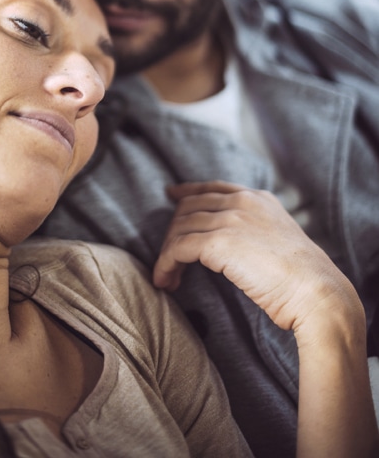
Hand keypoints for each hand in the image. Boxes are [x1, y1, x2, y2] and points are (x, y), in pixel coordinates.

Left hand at [153, 181, 355, 333]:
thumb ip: (255, 231)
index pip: (213, 188)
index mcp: (258, 199)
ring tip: (166, 276)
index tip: (172, 195)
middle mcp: (241, 203)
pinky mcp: (217, 243)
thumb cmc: (304, 278)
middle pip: (190, 207)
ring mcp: (229, 219)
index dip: (188, 191)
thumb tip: (233, 245)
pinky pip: (178, 248)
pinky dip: (165, 264)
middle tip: (169, 257)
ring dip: (167, 252)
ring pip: (180, 228)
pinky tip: (165, 280)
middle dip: (174, 230)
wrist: (316, 292)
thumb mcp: (279, 240)